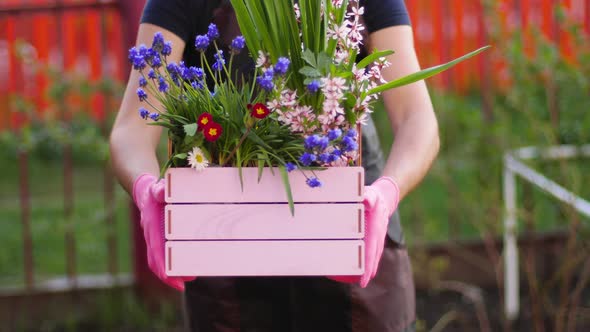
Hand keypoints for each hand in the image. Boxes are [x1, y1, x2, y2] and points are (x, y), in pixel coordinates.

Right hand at [133, 174, 194, 290]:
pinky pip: (161, 256)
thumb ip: (159, 190)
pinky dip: (169, 265)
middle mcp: (150, 235)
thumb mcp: (157, 188)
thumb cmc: (153, 190)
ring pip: (158, 261)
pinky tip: (183, 269)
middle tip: (183, 284)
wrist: (144, 191)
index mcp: (150, 226)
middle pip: (156, 261)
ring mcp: (153, 239)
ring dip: (171, 272)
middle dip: (168, 275)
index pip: (155, 250)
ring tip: (188, 278)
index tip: (169, 276)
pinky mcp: (157, 239)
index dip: (161, 264)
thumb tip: (160, 190)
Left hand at [328, 176, 399, 287]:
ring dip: (370, 267)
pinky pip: (373, 251)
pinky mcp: (376, 237)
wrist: (385, 196)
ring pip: (374, 255)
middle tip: (363, 283)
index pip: (371, 250)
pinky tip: (365, 268)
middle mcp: (378, 236)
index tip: (365, 276)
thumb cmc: (374, 196)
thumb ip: (368, 197)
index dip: (368, 264)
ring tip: (363, 281)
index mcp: (376, 229)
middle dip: (369, 270)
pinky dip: (370, 260)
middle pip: (373, 256)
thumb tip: (365, 200)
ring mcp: (378, 237)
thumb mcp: (370, 194)